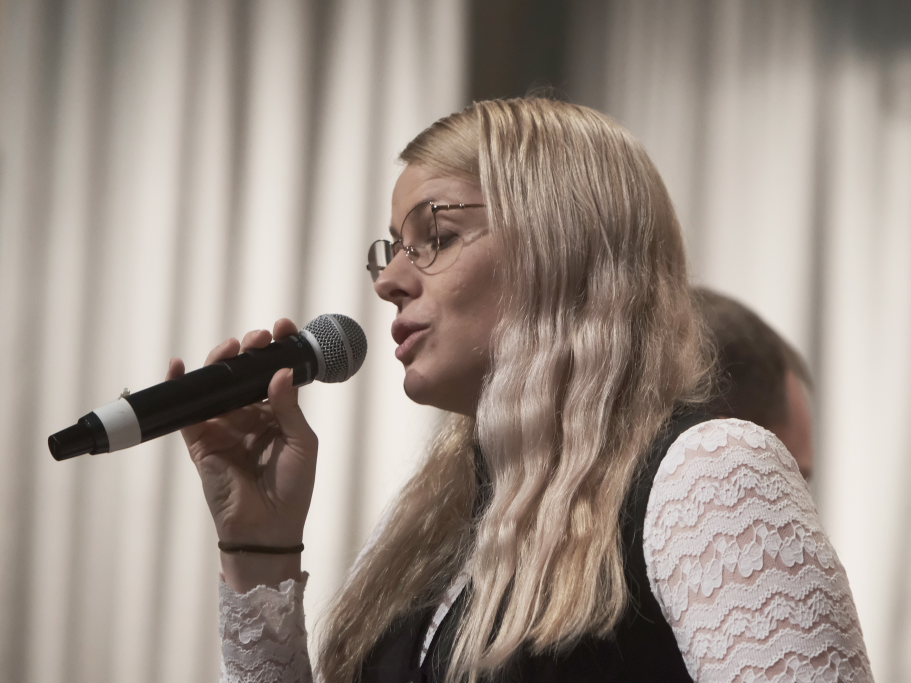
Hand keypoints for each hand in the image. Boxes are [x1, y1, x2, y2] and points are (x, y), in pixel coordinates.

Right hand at [167, 318, 316, 587]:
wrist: (268, 530)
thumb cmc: (293, 488)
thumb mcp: (301, 443)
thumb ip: (288, 407)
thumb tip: (280, 371)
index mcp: (278, 414)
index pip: (275, 373)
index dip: (277, 349)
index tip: (283, 327)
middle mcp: (249, 416)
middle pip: (244, 374)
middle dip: (250, 350)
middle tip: (257, 339)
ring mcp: (223, 427)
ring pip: (216, 385)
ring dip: (220, 361)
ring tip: (231, 347)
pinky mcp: (200, 442)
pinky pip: (186, 411)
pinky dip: (179, 387)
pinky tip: (178, 366)